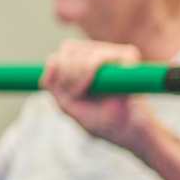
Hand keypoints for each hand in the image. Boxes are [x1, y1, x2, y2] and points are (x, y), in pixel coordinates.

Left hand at [41, 39, 156, 153]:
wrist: (128, 132)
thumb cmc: (99, 119)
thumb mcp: (67, 104)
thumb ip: (52, 84)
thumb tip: (51, 59)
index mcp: (83, 61)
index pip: (64, 51)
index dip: (58, 67)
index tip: (67, 90)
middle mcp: (98, 53)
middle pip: (68, 47)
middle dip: (67, 73)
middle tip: (77, 94)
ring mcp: (114, 52)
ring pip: (82, 50)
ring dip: (78, 74)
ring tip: (85, 92)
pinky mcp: (128, 55)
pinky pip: (101, 56)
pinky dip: (91, 70)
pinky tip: (98, 87)